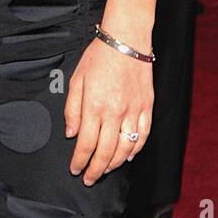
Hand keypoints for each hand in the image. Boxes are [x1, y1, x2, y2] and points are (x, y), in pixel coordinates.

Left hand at [64, 37, 152, 183]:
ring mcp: (133, 111)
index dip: (80, 161)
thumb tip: (71, 133)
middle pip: (105, 152)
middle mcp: (115, 112)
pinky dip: (135, 150)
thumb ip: (72, 109)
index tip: (75, 169)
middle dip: (95, 170)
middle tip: (89, 178)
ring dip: (113, 163)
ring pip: (125, 148)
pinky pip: (143, 135)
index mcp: (95, 105)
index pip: (86, 144)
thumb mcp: (77, 78)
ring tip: (105, 169)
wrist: (127, 39)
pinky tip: (127, 156)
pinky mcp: (147, 107)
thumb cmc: (100, 56)